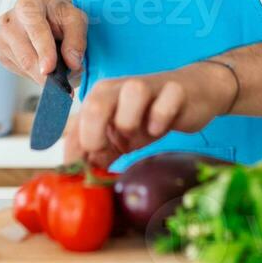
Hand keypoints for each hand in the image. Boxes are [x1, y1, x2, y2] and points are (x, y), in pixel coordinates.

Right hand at [0, 0, 86, 84]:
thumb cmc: (58, 15)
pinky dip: (36, 74)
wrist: (43, 14)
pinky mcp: (1, 55)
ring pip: (25, 68)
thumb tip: (73, 64)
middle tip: (64, 80)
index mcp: (27, 6)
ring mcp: (2, 39)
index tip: (50, 69)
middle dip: (47, 73)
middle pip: (27, 56)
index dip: (44, 50)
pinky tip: (42, 61)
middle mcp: (9, 22)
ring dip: (44, 73)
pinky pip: (21, 73)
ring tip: (56, 63)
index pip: (35, 29)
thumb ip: (77, 39)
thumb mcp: (75, 19)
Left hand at [68, 62, 237, 168]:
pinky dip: (162, 117)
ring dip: (130, 122)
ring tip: (135, 137)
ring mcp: (147, 86)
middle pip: (95, 104)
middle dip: (95, 135)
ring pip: (132, 92)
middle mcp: (118, 87)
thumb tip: (74, 176)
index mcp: (99, 97)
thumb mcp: (117, 137)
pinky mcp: (175, 90)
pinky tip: (160, 128)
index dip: (75, 153)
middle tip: (106, 151)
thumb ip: (94, 152)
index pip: (75, 126)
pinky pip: (166, 101)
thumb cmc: (146, 117)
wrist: (187, 94)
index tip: (82, 174)